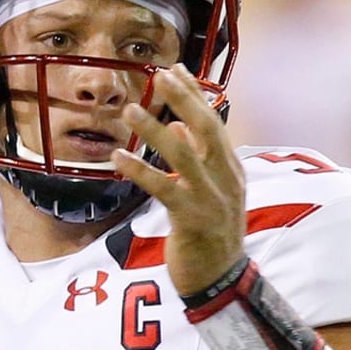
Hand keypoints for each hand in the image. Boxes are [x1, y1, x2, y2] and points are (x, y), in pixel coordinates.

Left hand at [111, 64, 245, 295]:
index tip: (176, 69)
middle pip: (205, 129)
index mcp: (231, 170)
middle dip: (183, 99)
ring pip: (183, 154)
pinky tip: (119, 157)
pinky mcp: (192, 219)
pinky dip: (140, 170)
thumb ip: (198, 159)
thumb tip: (181, 126)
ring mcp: (211, 198)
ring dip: (155, 129)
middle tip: (159, 75)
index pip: (213, 123)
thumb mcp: (211, 192)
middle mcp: (226, 179)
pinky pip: (163, 188)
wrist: (221, 280)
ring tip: (130, 109)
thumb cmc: (211, 235)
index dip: (195, 95)